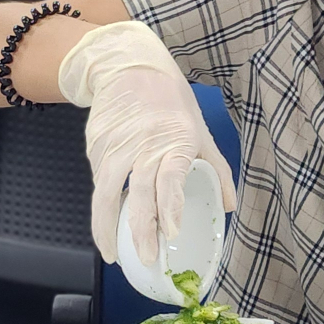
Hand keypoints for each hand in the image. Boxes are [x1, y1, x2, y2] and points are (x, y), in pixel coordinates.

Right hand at [58, 21, 236, 263]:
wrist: (128, 65)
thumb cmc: (171, 100)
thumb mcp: (202, 131)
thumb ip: (217, 170)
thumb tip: (229, 207)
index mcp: (174, 141)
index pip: (169, 178)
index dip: (168, 207)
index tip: (169, 232)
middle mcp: (143, 144)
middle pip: (137, 193)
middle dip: (139, 230)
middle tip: (145, 258)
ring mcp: (114, 145)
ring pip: (105, 192)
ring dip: (107, 226)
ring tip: (112, 253)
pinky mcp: (94, 144)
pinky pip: (97, 178)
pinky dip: (101, 201)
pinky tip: (107, 216)